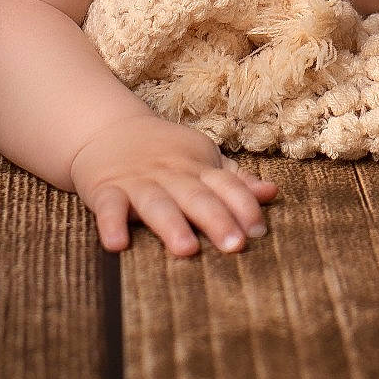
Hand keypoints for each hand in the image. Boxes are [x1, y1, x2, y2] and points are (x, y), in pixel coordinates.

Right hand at [70, 112, 279, 257]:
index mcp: (197, 168)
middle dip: (216, 219)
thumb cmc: (166, 153)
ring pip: (157, 204)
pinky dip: (111, 223)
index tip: (259, 230)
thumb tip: (271, 193)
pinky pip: (109, 206)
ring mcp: (138, 182)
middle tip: (235, 245)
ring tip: (187, 249)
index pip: (226, 185)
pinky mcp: (106, 190)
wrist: (110, 129)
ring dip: (172, 225)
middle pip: (196, 197)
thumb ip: (235, 181)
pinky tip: (117, 243)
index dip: (243, 205)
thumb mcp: (202, 159)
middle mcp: (171, 175)